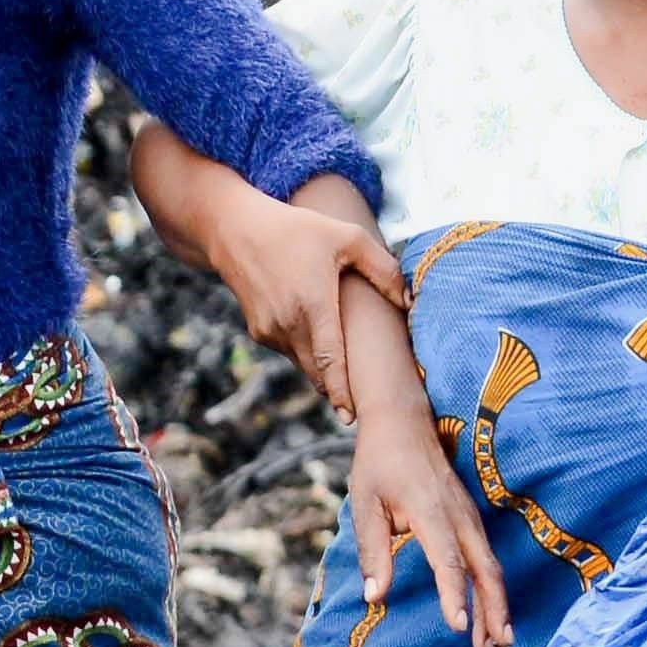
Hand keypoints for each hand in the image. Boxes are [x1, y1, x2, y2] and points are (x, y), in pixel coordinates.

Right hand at [199, 192, 413, 415]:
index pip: (330, 359)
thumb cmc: (297, 229)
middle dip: (339, 389)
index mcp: (312, 303)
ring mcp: (269, 331)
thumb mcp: (346, 238)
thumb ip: (383, 269)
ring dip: (324, 367)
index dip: (341, 391)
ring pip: (304, 363)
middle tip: (362, 405)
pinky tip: (318, 335)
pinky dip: (307, 350)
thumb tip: (410, 301)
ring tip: (346, 367)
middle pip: (318, 371)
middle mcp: (287, 323)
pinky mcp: (259, 332)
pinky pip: (290, 351)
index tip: (351, 416)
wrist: (236, 231)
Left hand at [344, 392, 510, 646]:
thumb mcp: (364, 503)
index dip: (455, 595)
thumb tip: (374, 597)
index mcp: (431, 512)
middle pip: (485, 569)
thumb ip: (372, 551)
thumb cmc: (379, 462)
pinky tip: (492, 610)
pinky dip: (493, 587)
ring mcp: (470, 515)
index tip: (458, 626)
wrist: (403, 420)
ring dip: (497, 604)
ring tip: (497, 641)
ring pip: (492, 566)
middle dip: (492, 610)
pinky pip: (487, 557)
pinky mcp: (471, 518)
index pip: (448, 561)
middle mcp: (459, 515)